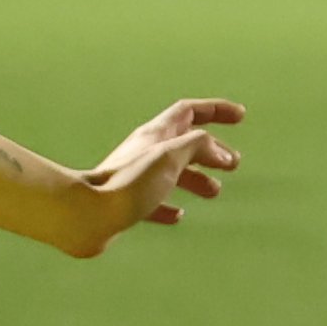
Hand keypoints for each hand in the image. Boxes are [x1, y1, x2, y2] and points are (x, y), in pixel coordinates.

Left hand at [69, 98, 244, 253]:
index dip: (216, 110)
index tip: (240, 116)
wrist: (87, 215)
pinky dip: (170, 205)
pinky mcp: (128, 204)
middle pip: (185, 143)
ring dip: (197, 179)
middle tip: (233, 163)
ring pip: (173, 173)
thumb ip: (198, 146)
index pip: (190, 112)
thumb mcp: (171, 156)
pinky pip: (155, 200)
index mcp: (156, 135)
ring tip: (214, 192)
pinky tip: (178, 215)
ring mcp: (136, 178)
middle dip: (212, 151)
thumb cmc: (129, 183)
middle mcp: (146, 152)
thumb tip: (219, 151)